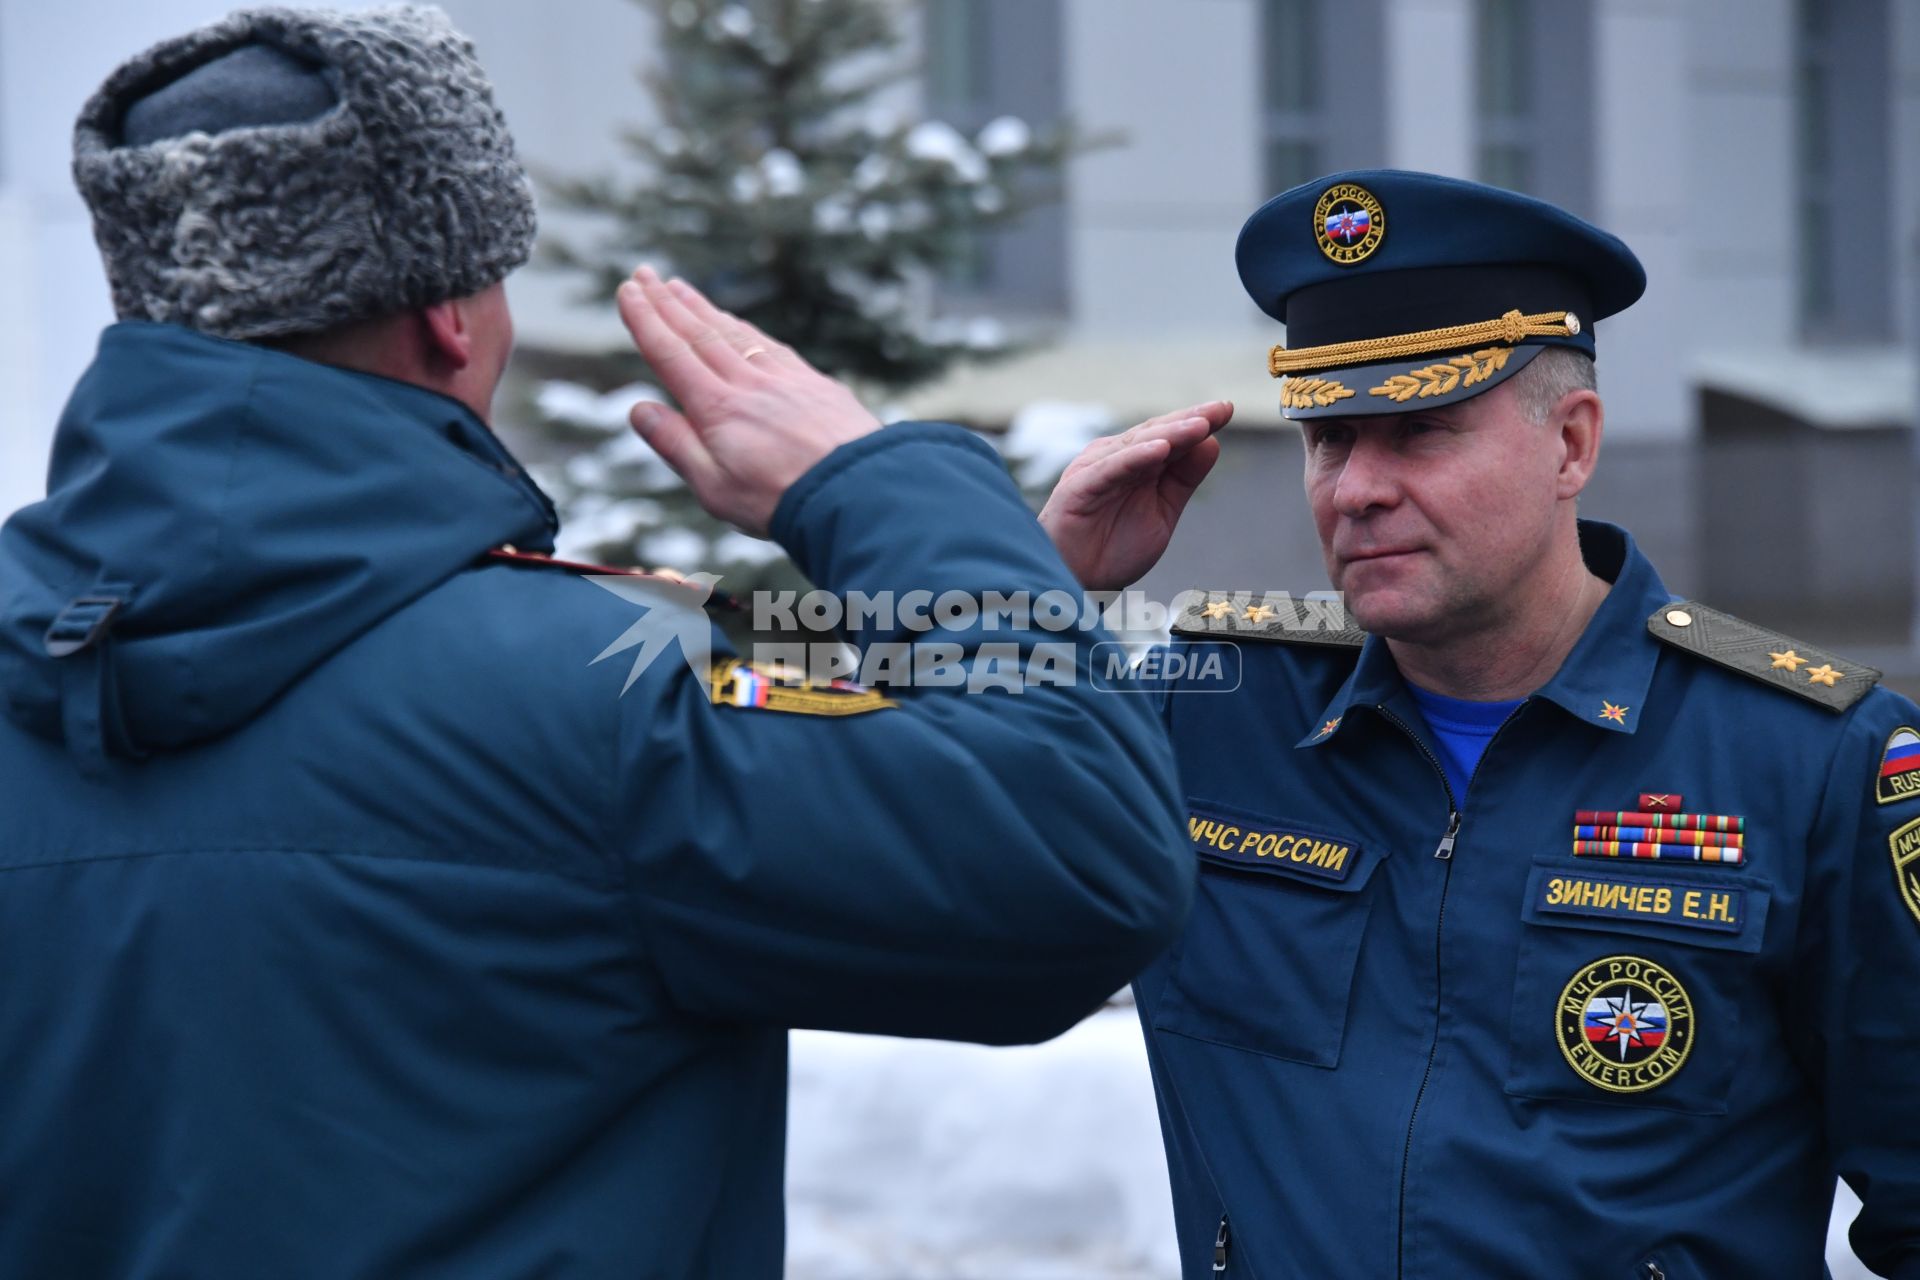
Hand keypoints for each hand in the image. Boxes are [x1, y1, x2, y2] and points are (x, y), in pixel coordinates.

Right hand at [615, 266, 881, 536]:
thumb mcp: (714, 486)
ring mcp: (784, 379)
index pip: (670, 354)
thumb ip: (675, 444)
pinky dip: (746, 328)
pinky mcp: (815, 384)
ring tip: (679, 288)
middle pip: (699, 333)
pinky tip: (739, 323)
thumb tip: (638, 409)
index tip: (627, 291)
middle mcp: (748, 383)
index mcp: (716, 408)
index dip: (645, 320)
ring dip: (703, 308)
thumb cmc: (781, 500)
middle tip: (644, 274)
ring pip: (735, 333)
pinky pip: (771, 346)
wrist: (858, 491)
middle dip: (667, 302)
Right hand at [1037, 402, 1230, 589]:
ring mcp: (1097, 469)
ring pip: (1137, 446)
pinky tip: (1160, 450)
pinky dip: (1135, 458)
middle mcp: (1116, 458)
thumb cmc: (1114, 547)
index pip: (1171, 436)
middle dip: (1190, 420)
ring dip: (1170, 433)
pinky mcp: (1080, 487)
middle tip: (1220, 409)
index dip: (1198, 421)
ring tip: (1200, 425)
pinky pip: (1111, 469)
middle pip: (1157, 433)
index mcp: (1136, 462)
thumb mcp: (1162, 512)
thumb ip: (1183, 480)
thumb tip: (1212, 442)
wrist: (1077, 582)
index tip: (1226, 409)